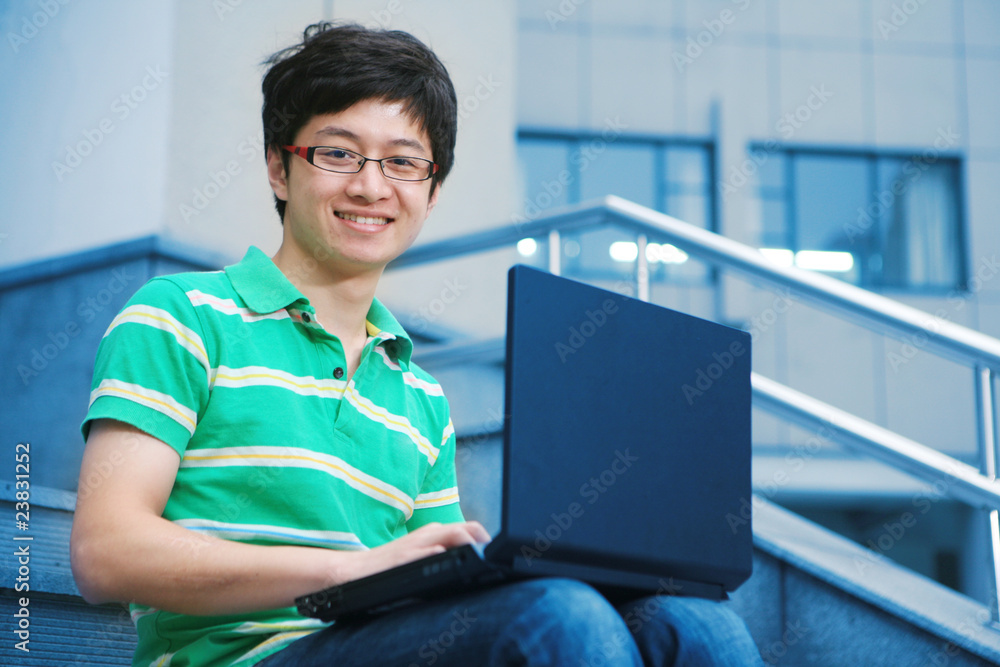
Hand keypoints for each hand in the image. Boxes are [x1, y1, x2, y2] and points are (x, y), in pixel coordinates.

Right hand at [336, 521, 490, 583]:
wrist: (354, 570)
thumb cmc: (389, 566)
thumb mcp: (419, 556)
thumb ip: (440, 555)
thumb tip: (467, 563)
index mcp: (433, 533)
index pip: (467, 528)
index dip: (484, 538)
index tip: (496, 552)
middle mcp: (428, 534)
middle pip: (465, 528)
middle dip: (483, 539)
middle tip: (495, 555)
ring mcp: (416, 544)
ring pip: (451, 534)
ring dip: (469, 542)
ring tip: (482, 554)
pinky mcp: (405, 557)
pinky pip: (429, 551)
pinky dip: (443, 554)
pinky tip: (454, 561)